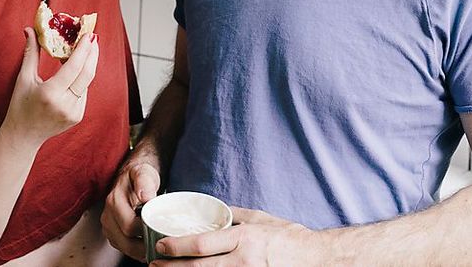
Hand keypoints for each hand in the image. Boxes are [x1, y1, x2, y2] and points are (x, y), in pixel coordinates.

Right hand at [2, 28, 98, 144]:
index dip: (83, 49)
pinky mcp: (78, 116)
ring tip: (85, 48)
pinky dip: (81, 78)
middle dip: (92, 53)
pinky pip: (84, 92)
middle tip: (92, 36)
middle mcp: (65, 104)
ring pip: (86, 82)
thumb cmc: (19, 106)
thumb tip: (30, 29)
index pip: (73, 68)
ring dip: (87, 64)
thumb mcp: (23, 79)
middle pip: (87, 74)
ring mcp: (74, 113)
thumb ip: (31, 53)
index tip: (88, 34)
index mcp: (50, 94)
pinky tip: (79, 67)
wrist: (23, 136)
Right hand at [101, 157, 161, 260]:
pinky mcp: (112, 232)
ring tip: (157, 248)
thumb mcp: (144, 172)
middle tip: (162, 245)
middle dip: (144, 246)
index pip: (129, 227)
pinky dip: (136, 250)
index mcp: (114, 201)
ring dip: (140, 251)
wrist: (131, 175)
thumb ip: (144, 182)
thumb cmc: (140, 174)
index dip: (146, 232)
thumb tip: (145, 197)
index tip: (161, 232)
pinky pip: (123, 247)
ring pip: (124, 247)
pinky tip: (148, 246)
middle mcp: (108, 215)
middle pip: (125, 241)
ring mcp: (108, 225)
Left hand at [150, 207, 317, 265]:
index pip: (202, 244)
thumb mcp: (261, 219)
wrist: (317, 259)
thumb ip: (235, 216)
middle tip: (154, 264)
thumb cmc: (289, 237)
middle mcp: (244, 261)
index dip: (177, 247)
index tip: (161, 246)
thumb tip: (212, 209)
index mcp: (244, 239)